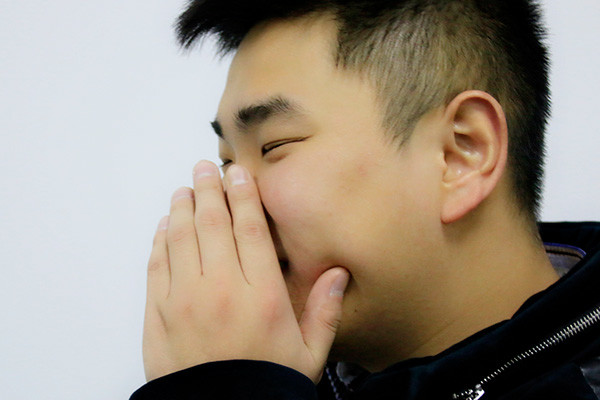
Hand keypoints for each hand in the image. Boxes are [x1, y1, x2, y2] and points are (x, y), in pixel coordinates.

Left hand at [142, 160, 349, 382]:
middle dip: (209, 190)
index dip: (245, 196)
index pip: (251, 230)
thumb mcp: (308, 354)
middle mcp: (222, 289)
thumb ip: (324, 311)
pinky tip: (165, 226)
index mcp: (263, 296)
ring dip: (182, 208)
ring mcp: (185, 299)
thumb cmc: (266, 385)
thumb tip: (337, 272)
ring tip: (185, 189)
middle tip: (204, 168)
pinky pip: (156, 265)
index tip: (239, 174)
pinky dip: (159, 240)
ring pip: (181, 238)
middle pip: (213, 224)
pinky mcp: (158, 314)